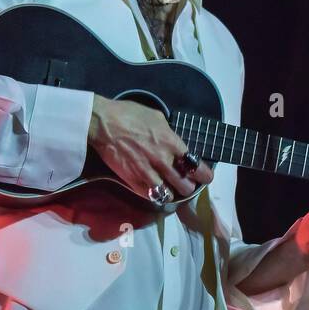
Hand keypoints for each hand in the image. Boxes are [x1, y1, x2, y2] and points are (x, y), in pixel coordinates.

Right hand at [87, 95, 213, 201]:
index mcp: (171, 143)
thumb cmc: (129, 114)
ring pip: (167, 194)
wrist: (103, 122)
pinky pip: (149, 195)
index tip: (205, 177)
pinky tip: (155, 191)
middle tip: (187, 184)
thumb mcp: (157, 117)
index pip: (195, 165)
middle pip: (185, 185)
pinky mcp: (132, 180)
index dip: (203, 175)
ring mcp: (146, 172)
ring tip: (172, 191)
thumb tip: (174, 142)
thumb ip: (168, 134)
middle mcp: (162, 160)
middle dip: (189, 186)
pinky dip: (154, 195)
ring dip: (172, 194)